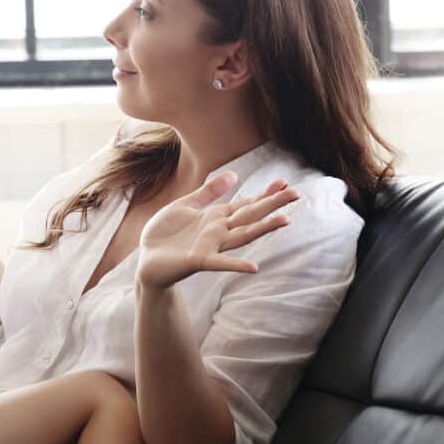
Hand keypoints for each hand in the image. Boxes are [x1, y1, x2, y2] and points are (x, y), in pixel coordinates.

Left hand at [135, 173, 299, 290]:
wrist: (147, 259)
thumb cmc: (165, 233)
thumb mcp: (186, 205)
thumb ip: (209, 191)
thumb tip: (234, 175)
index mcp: (215, 217)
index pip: (246, 204)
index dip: (264, 193)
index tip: (285, 182)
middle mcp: (218, 231)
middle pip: (250, 215)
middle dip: (271, 204)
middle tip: (296, 193)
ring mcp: (211, 246)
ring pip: (241, 235)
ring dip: (262, 228)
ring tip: (284, 220)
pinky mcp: (198, 260)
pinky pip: (219, 263)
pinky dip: (235, 265)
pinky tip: (254, 268)